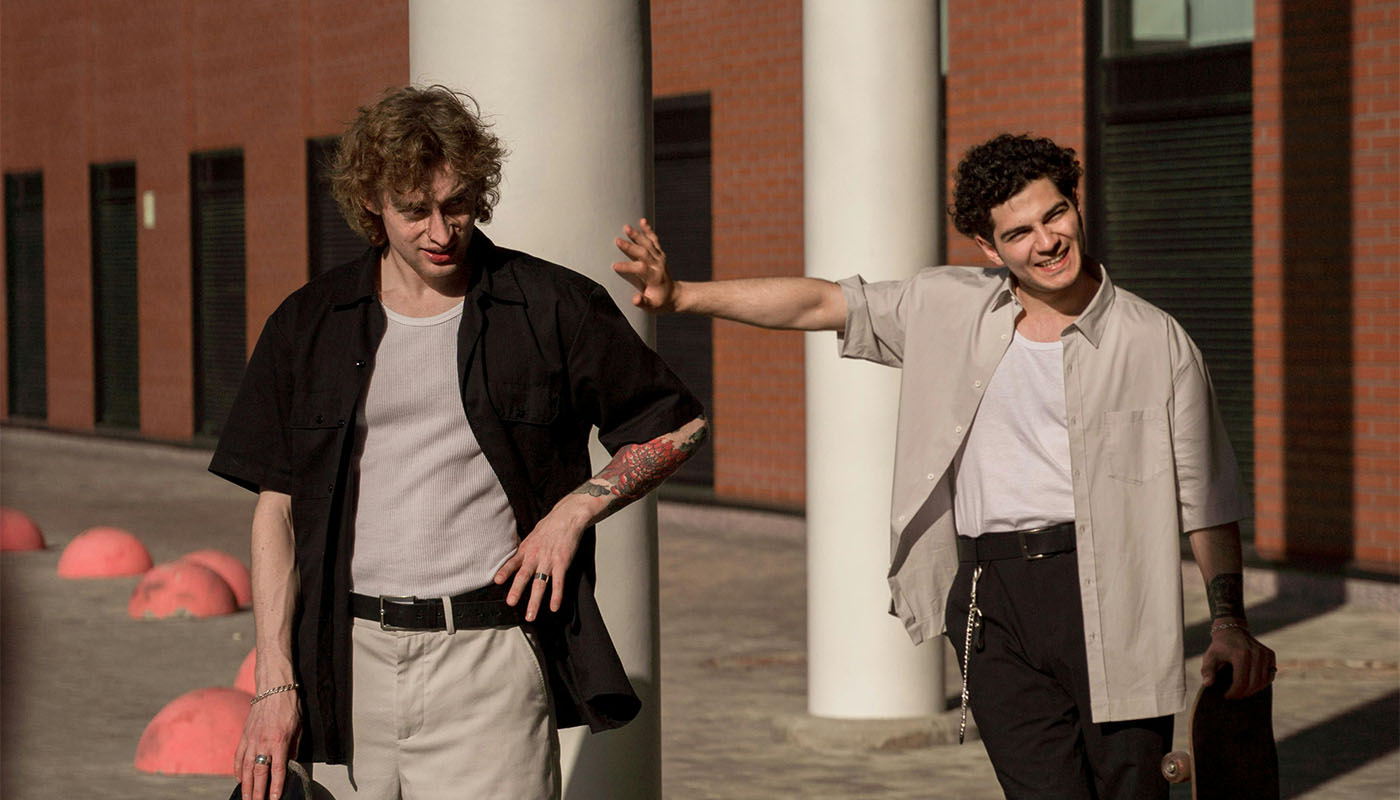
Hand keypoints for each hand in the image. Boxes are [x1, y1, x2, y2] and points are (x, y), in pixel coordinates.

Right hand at [235, 691, 299, 799]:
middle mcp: (263, 743)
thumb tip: (289, 764)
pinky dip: (238, 770)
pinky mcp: (244, 735)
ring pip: (246, 768)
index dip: (276, 786)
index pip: (277, 770)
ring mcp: (251, 739)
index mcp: (279, 741)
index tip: (274, 799)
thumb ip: (293, 748)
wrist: (274, 688)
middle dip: (257, 791)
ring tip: (246, 798)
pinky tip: (239, 779)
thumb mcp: (298, 728)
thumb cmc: (290, 706)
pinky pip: (239, 756)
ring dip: (246, 785)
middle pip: (259, 773)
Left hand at [493, 497, 589, 620]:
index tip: (497, 581)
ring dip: (535, 601)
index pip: (512, 562)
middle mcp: (535, 556)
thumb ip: (524, 549)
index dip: (505, 571)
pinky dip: (556, 596)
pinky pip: (558, 583)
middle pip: (524, 576)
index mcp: (526, 549)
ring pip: (540, 584)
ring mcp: (549, 561)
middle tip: (511, 603)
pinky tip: (554, 607)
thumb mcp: (532, 536)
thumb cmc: (550, 526)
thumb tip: (515, 558)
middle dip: (517, 590)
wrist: (568, 518)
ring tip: (531, 615)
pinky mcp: (562, 563)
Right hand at [612, 218, 678, 311]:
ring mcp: (659, 258)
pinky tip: (642, 221)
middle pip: (643, 253)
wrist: (674, 295)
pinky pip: (654, 240)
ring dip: (637, 235)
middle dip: (630, 247)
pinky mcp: (659, 254)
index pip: (640, 269)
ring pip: (648, 244)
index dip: (627, 267)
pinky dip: (648, 230)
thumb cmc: (660, 301)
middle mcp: (658, 265)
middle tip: (617, 240)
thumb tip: (636, 299)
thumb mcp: (651, 306)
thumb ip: (643, 302)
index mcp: (654, 277)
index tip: (615, 266)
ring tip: (627, 227)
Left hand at [1201, 620, 1276, 699]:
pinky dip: (1262, 682)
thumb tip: (1208, 684)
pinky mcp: (1270, 655)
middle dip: (1244, 693)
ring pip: (1264, 681)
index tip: (1227, 696)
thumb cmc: (1219, 646)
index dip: (1234, 693)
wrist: (1231, 630)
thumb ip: (1207, 670)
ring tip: (1242, 691)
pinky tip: (1252, 684)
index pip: (1241, 682)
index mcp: (1241, 655)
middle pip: (1254, 683)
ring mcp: (1265, 654)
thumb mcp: (1210, 656)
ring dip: (1254, 690)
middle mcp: (1255, 654)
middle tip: (1235, 696)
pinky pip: (1270, 675)